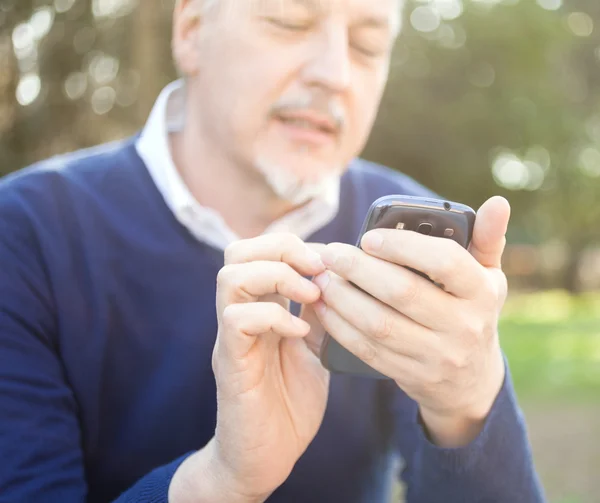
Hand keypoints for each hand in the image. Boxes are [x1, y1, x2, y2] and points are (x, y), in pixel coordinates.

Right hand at [170, 233, 329, 502]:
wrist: (267, 455)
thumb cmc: (290, 403)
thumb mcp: (314, 349)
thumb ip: (318, 316)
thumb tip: (333, 278)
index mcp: (262, 308)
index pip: (259, 251)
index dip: (294, 245)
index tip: (328, 260)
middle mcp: (241, 315)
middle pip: (237, 252)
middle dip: (280, 248)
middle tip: (316, 268)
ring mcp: (232, 338)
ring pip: (230, 278)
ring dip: (277, 276)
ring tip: (311, 295)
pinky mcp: (230, 363)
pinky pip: (237, 321)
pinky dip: (273, 317)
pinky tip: (300, 332)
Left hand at [312, 197, 509, 447]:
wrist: (471, 379)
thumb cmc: (473, 311)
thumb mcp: (488, 277)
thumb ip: (487, 238)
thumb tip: (498, 202)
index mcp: (481, 292)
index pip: (445, 262)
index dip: (403, 247)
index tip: (369, 237)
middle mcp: (463, 325)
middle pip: (403, 292)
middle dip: (359, 269)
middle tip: (332, 253)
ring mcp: (436, 354)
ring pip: (379, 324)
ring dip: (342, 298)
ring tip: (321, 277)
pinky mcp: (410, 374)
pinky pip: (367, 349)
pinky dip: (339, 327)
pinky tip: (323, 306)